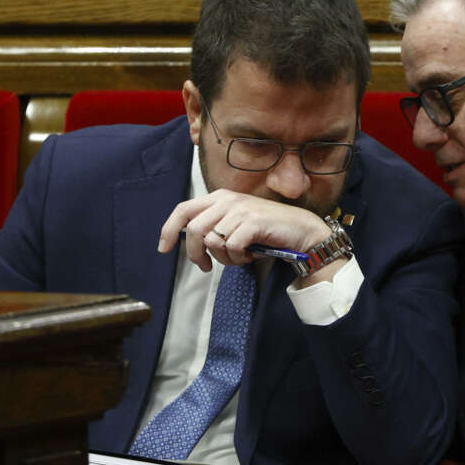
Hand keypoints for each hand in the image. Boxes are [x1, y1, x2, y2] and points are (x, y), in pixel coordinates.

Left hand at [157, 189, 333, 272]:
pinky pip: (232, 247)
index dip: (169, 229)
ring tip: (237, 258)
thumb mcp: (236, 223)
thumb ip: (214, 225)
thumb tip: (189, 242)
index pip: (183, 209)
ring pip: (212, 241)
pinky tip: (250, 255)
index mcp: (220, 197)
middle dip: (196, 254)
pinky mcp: (253, 222)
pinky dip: (238, 258)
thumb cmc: (267, 230)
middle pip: (194, 229)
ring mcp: (241, 210)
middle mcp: (228, 199)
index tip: (164, 248)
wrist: (300, 230)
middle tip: (206, 267)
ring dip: (223, 258)